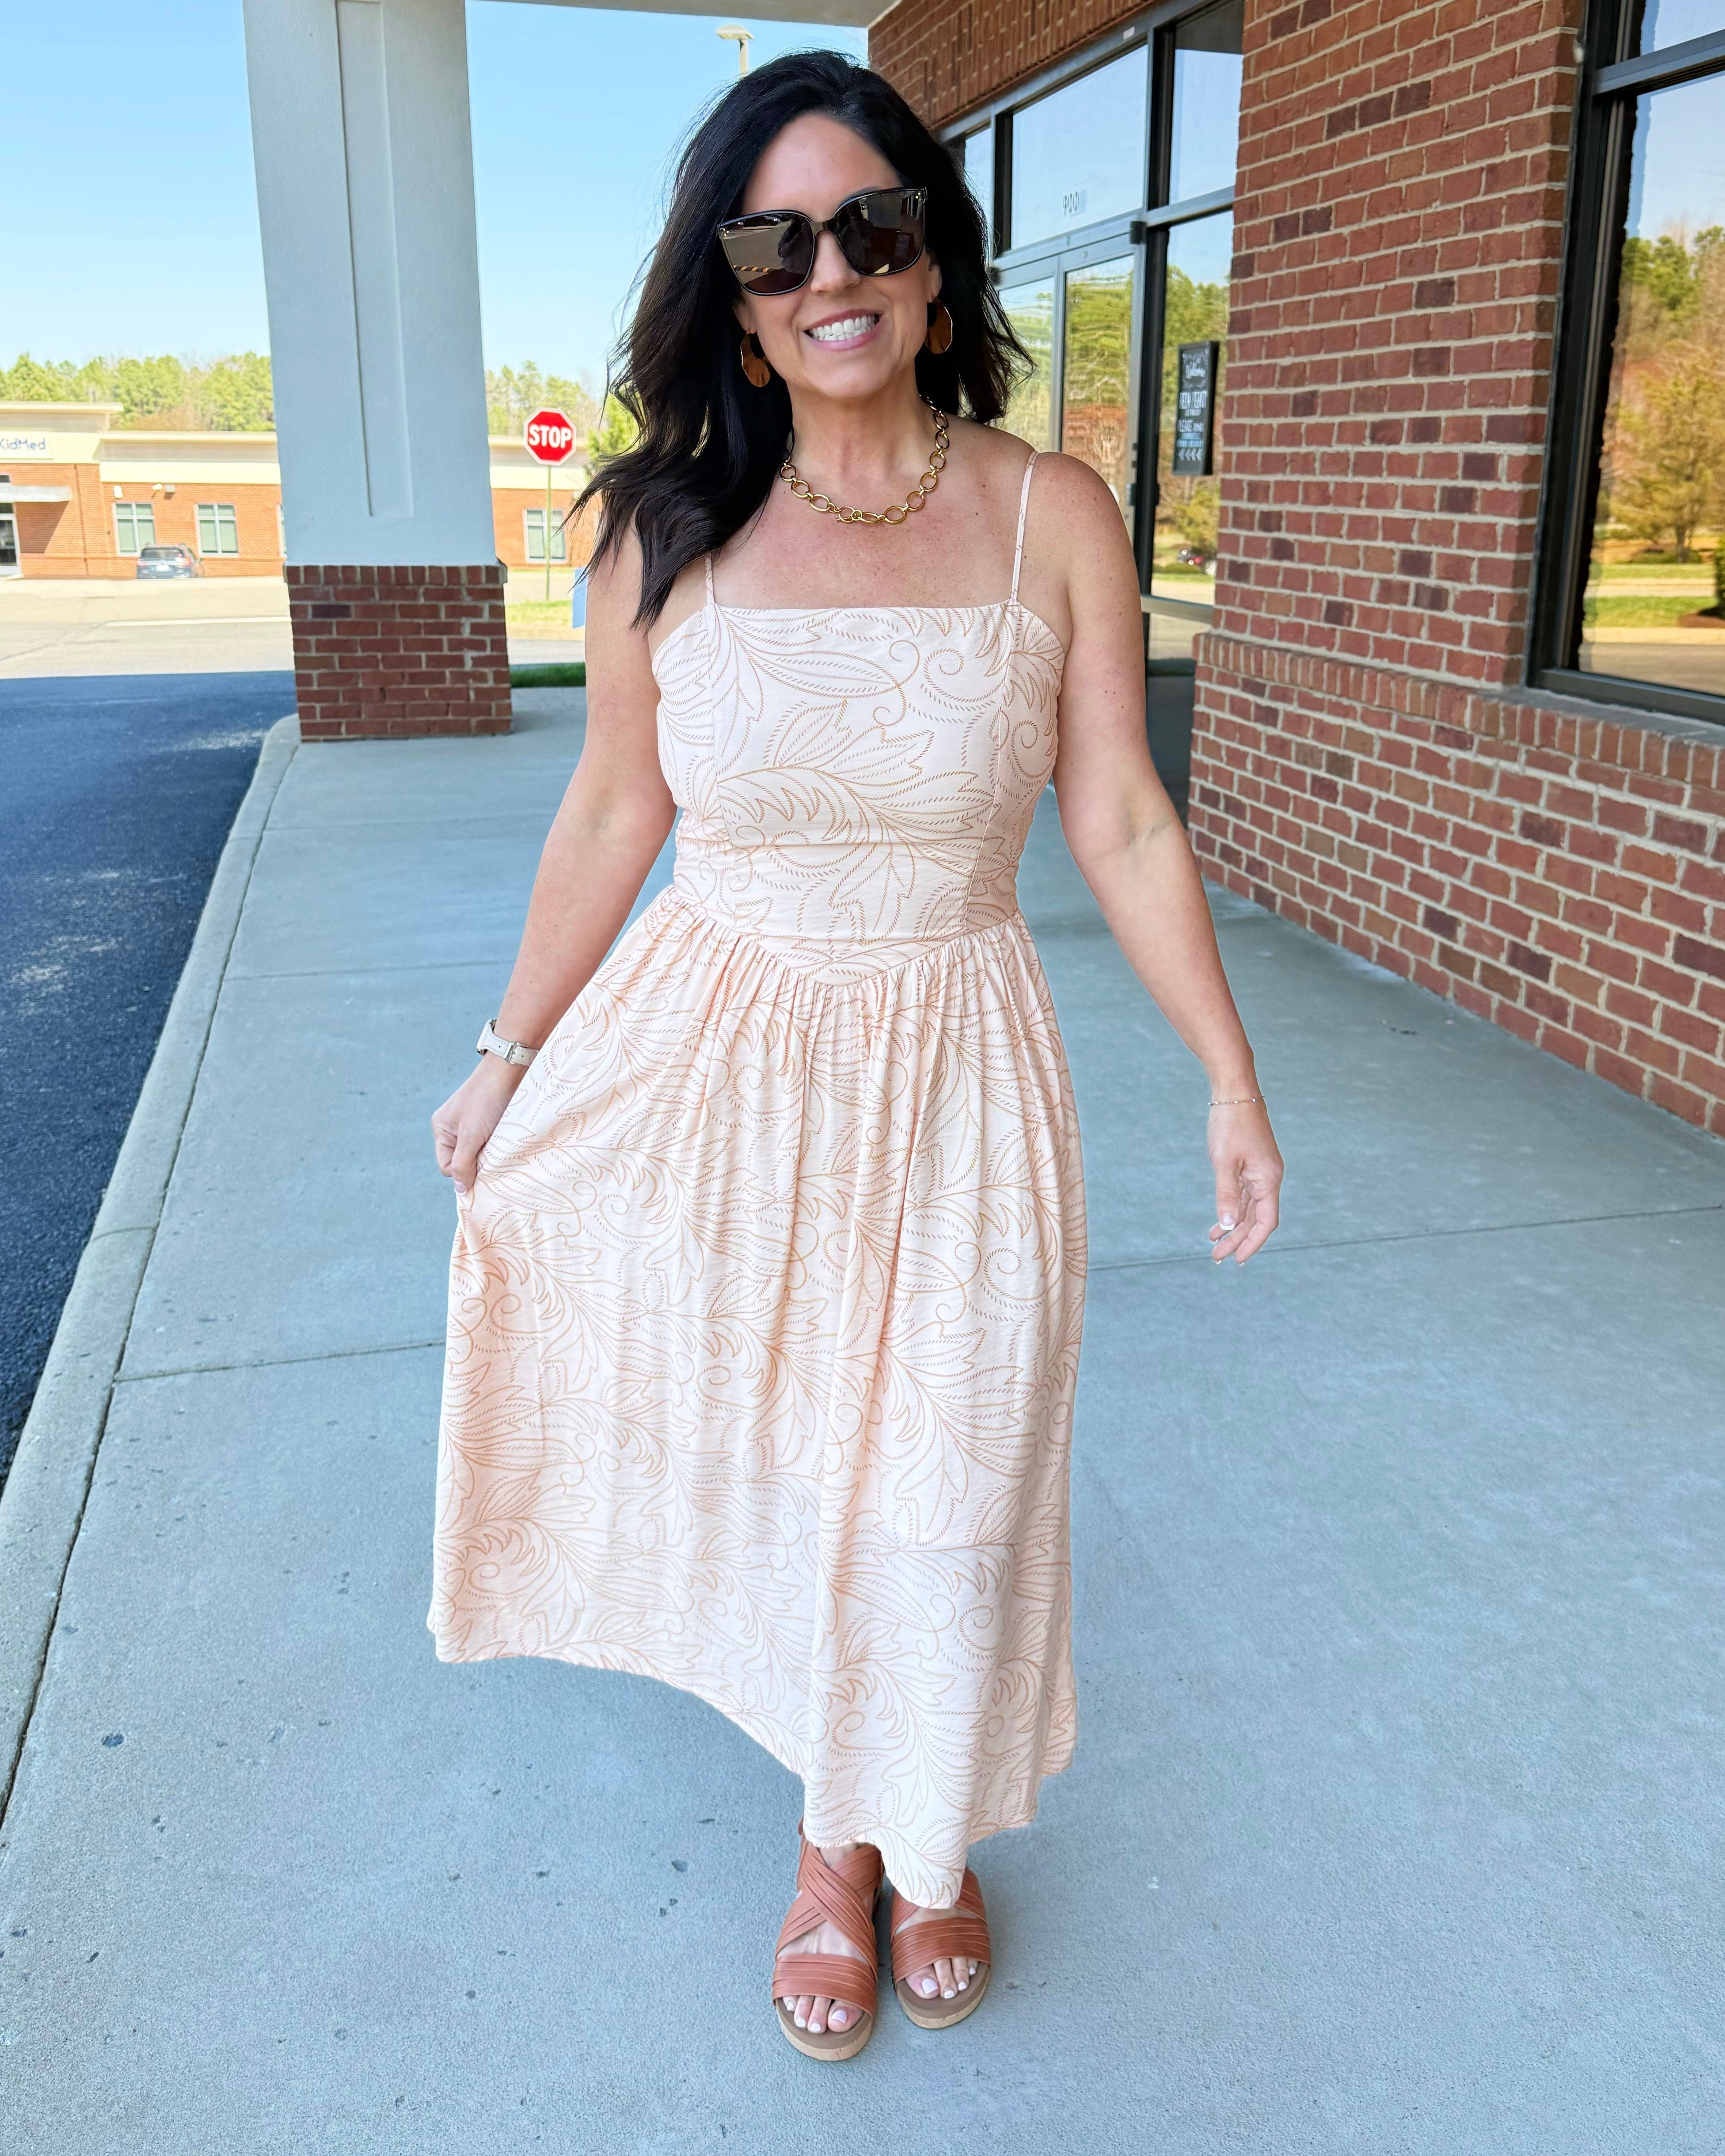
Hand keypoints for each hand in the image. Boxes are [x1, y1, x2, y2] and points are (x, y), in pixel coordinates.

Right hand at [431, 1055, 525, 1193]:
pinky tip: (506, 1142)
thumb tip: (460, 1190)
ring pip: (479, 1155)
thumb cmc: (486, 1101)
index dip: (463, 1172)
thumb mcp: (471, 1136)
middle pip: (463, 1162)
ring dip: (490, 1156)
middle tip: (493, 1155)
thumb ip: (463, 1164)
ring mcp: (473, 1126)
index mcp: (442, 1130)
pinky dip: (498, 1147)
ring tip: (500, 1145)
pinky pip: (491, 1145)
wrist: (510, 1071)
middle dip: (477, 1164)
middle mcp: (454, 1129)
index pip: (447, 1167)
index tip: (481, 1168)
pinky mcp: (490, 1123)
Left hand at [1207, 1101, 1282, 1263]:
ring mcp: (1260, 1171)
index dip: (1253, 1242)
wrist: (1235, 1091)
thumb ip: (1226, 1194)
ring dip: (1234, 1227)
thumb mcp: (1224, 1161)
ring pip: (1249, 1208)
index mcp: (1268, 1179)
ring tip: (1215, 1244)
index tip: (1238, 1259)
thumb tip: (1229, 1225)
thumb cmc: (1230, 1123)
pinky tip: (1220, 1220)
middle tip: (1217, 1257)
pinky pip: (1244, 1195)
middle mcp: (1268, 1178)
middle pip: (1257, 1218)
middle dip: (1238, 1239)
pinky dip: (1233, 1209)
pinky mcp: (1251, 1164)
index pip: (1266, 1221)